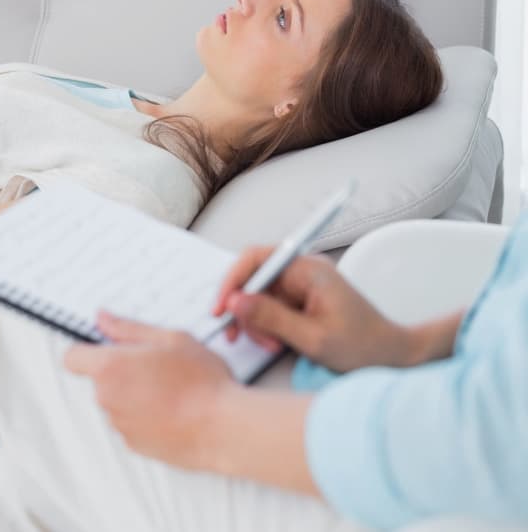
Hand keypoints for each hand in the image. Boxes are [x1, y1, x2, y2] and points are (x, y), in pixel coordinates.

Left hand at [63, 310, 238, 469]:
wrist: (222, 428)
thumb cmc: (200, 380)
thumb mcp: (170, 338)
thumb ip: (129, 328)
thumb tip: (103, 318)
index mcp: (111, 368)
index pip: (72, 358)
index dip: (87, 349)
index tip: (108, 345)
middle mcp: (108, 399)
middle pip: (101, 379)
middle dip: (122, 369)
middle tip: (158, 362)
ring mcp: (120, 425)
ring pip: (118, 400)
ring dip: (136, 392)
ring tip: (173, 387)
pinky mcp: (135, 445)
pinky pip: (132, 422)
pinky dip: (147, 414)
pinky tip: (175, 408)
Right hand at [212, 246, 416, 372]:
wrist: (393, 356)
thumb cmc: (362, 347)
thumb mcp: (313, 339)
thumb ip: (271, 319)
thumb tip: (234, 302)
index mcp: (309, 269)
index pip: (257, 259)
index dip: (232, 281)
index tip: (220, 310)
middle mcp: (304, 269)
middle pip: (254, 278)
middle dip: (246, 309)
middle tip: (246, 338)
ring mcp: (303, 283)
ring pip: (259, 295)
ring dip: (257, 321)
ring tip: (272, 345)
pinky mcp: (302, 298)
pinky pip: (271, 305)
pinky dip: (267, 325)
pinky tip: (278, 342)